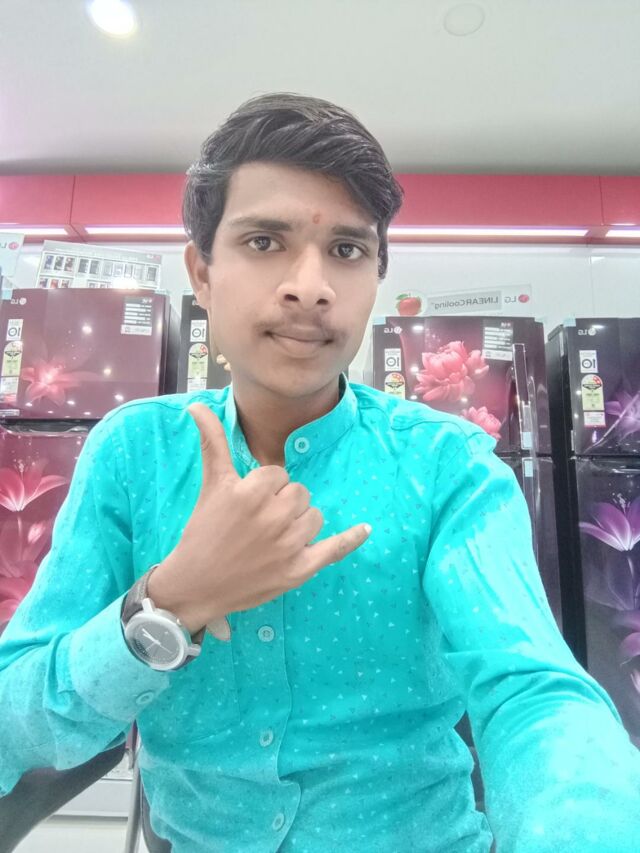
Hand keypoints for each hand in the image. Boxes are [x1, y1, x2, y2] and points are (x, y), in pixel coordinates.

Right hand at [148, 403, 370, 634]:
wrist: (196, 584)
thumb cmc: (202, 531)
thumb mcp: (211, 484)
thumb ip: (212, 442)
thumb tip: (197, 404)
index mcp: (250, 492)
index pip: (278, 475)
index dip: (265, 488)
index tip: (247, 506)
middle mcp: (272, 516)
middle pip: (299, 493)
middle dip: (283, 504)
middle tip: (258, 524)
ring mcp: (288, 544)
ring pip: (314, 516)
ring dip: (299, 523)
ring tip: (272, 539)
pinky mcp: (298, 570)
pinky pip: (334, 548)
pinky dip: (351, 539)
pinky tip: (365, 529)